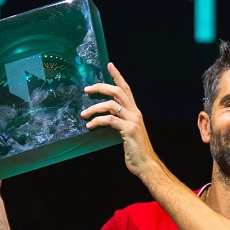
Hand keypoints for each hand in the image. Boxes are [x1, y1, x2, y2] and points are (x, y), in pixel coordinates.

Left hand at [82, 62, 159, 179]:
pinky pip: (109, 120)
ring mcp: (132, 120)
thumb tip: (107, 118)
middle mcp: (135, 113)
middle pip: (117, 91)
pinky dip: (97, 121)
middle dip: (100, 87)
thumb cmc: (136, 150)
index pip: (126, 89)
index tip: (110, 65)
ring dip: (94, 108)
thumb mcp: (128, 132)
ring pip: (111, 104)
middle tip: (87, 89)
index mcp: (135, 112)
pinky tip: (90, 126)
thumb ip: (120, 122)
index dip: (118, 76)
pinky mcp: (128, 129)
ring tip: (83, 114)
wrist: (146, 164)